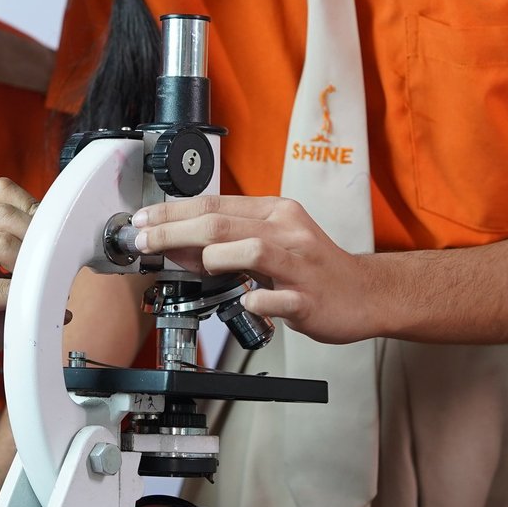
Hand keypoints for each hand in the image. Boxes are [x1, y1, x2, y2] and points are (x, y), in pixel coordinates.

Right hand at [0, 178, 35, 410]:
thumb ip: (20, 274)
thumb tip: (66, 266)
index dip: (32, 209)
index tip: (50, 239)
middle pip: (1, 212)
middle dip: (37, 237)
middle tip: (54, 265)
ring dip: (32, 267)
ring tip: (42, 288)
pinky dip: (21, 299)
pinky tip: (30, 313)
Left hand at [133, 194, 376, 343]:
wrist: (364, 293)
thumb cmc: (312, 267)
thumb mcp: (270, 243)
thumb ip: (224, 243)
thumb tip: (174, 246)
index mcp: (275, 212)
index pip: (214, 203)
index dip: (172, 212)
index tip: (142, 221)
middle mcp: (287, 232)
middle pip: (221, 223)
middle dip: (173, 231)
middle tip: (144, 241)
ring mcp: (300, 265)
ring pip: (250, 250)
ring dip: (213, 259)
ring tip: (196, 268)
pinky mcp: (309, 298)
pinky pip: (277, 298)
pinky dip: (255, 301)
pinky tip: (245, 303)